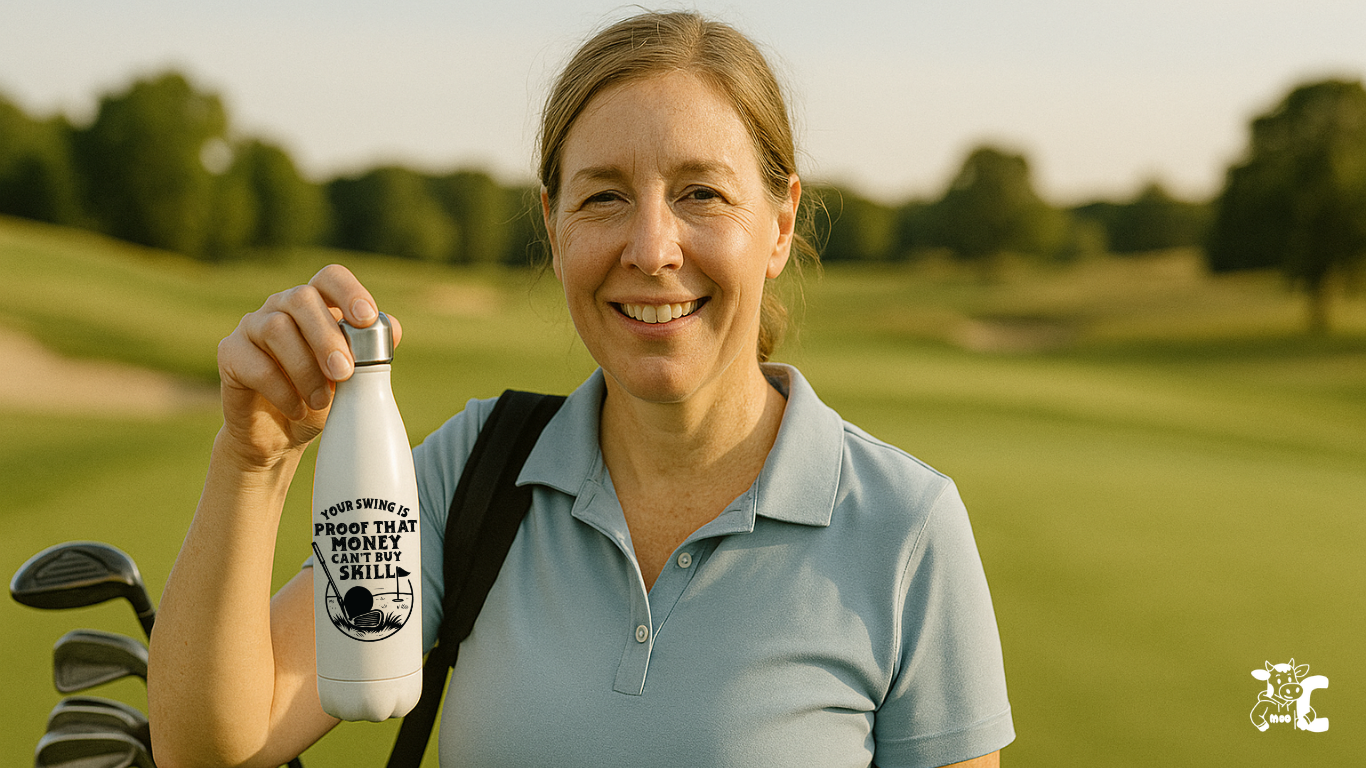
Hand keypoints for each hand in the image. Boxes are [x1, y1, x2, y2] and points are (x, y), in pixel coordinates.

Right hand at [215, 264, 402, 465]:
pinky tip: (297, 409)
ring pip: (277, 329)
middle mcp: (282, 306)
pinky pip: (255, 364)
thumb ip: (372, 352)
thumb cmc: (320, 398)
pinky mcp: (230, 353)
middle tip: (344, 373)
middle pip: (303, 299)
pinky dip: (282, 390)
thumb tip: (395, 329)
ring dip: (305, 369)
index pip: (330, 277)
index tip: (366, 319)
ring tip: (322, 401)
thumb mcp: (353, 379)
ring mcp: (252, 326)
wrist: (280, 435)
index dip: (349, 292)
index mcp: (316, 304)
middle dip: (327, 337)